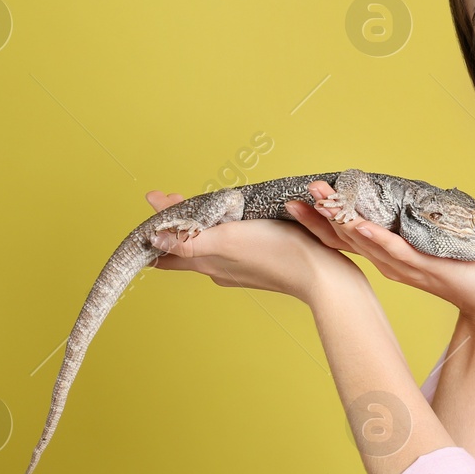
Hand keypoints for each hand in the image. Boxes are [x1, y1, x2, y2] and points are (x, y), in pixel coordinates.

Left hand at [142, 187, 362, 301]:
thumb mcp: (228, 240)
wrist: (322, 275)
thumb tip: (153, 239)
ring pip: (208, 248)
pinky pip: (232, 248)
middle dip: (175, 225)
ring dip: (199, 228)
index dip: (153, 232)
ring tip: (198, 207)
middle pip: (185, 248)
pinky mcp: (261, 264)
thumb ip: (190, 241)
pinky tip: (235, 223)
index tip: (152, 202)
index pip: (166, 254)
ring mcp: (241, 269)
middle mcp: (220, 269)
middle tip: (169, 199)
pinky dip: (223, 232)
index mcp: (207, 264)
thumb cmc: (277, 253)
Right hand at [296, 180, 474, 323]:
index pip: (347, 235)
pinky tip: (360, 225)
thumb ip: (413, 225)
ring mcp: (403, 265)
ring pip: (363, 241)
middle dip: (321, 216)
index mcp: (388, 255)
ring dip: (341, 219)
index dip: (323, 219)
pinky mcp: (423, 266)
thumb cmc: (465, 264)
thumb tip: (404, 199)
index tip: (301, 200)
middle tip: (299, 195)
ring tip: (319, 200)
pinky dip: (376, 237)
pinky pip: (394, 250)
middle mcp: (389, 262)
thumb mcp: (430, 240)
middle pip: (346, 237)